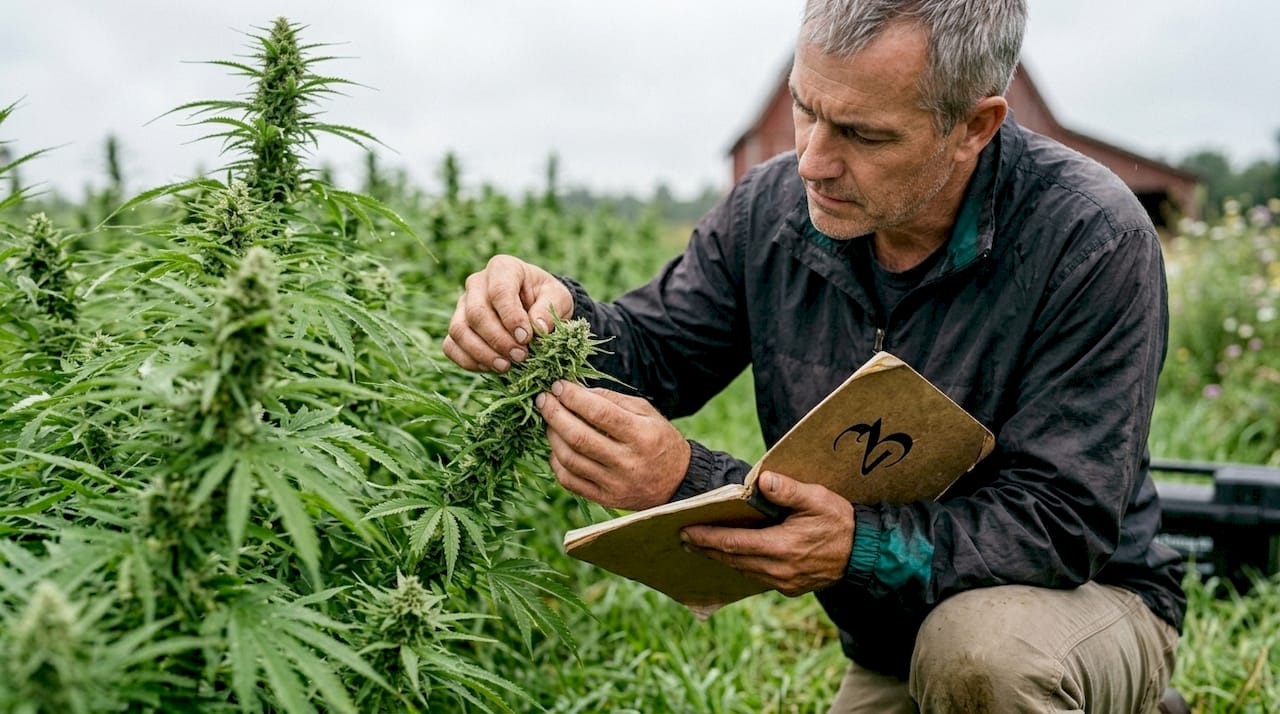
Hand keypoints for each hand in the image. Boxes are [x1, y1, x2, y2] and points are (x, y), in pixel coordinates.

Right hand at [443, 255, 572, 372]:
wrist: (535, 307)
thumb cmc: (546, 298)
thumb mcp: (558, 298)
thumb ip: (548, 310)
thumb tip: (537, 328)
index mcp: (503, 268)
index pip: (499, 291)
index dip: (511, 317)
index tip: (527, 338)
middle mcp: (477, 283)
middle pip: (476, 313)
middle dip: (498, 339)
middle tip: (520, 356)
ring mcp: (462, 305)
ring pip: (459, 330)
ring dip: (482, 353)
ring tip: (506, 366)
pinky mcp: (456, 327)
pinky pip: (451, 346)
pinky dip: (468, 361)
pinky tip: (491, 367)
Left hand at [535, 381, 690, 509]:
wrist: (677, 482)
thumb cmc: (660, 440)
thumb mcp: (647, 413)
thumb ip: (613, 400)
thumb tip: (577, 391)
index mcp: (641, 435)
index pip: (599, 413)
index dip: (573, 397)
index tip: (558, 385)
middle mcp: (627, 462)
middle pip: (579, 437)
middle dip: (554, 414)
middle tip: (543, 399)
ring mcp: (614, 484)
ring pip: (570, 459)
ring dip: (552, 436)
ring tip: (549, 421)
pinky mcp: (604, 499)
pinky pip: (569, 481)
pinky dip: (557, 461)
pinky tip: (557, 447)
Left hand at [681, 472, 853, 596]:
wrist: (865, 554)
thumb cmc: (840, 521)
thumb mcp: (817, 499)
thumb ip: (789, 490)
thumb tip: (762, 480)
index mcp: (782, 546)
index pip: (733, 543)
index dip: (706, 538)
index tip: (685, 531)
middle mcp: (778, 569)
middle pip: (731, 559)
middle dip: (705, 548)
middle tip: (683, 538)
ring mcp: (783, 582)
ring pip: (742, 570)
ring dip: (720, 558)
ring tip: (700, 546)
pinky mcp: (789, 587)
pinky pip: (756, 577)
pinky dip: (739, 566)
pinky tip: (730, 557)